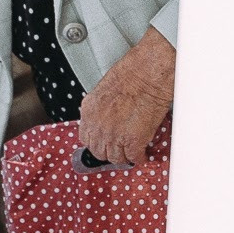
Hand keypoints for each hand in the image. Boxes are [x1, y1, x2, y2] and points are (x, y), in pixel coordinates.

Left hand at [77, 27, 175, 164]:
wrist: (148, 74)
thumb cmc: (131, 74)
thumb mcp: (104, 92)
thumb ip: (100, 110)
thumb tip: (106, 120)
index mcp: (89, 112)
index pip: (85, 138)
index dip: (97, 142)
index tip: (104, 143)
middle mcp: (98, 126)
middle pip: (99, 152)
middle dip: (109, 152)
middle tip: (118, 149)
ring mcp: (114, 136)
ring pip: (116, 158)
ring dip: (124, 156)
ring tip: (131, 152)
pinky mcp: (133, 141)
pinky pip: (133, 157)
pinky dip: (139, 157)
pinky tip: (142, 153)